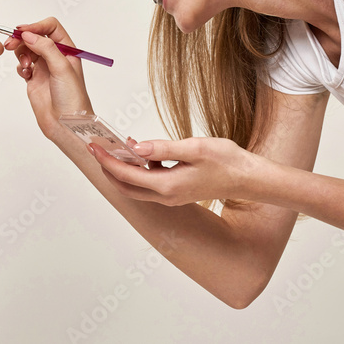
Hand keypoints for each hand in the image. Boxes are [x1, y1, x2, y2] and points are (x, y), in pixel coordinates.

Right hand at [4, 17, 92, 140]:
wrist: (65, 123)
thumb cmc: (72, 99)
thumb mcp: (62, 68)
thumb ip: (46, 48)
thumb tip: (29, 34)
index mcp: (67, 50)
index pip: (51, 28)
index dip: (36, 26)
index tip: (23, 31)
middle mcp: (56, 56)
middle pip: (35, 36)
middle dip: (22, 38)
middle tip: (10, 43)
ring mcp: (44, 67)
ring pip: (27, 49)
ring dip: (21, 53)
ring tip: (26, 66)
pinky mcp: (34, 78)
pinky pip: (22, 64)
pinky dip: (20, 66)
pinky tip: (26, 74)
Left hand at [89, 136, 257, 205]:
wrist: (249, 179)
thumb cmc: (226, 162)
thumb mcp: (194, 148)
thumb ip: (162, 148)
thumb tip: (135, 147)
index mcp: (167, 186)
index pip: (126, 175)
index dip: (107, 160)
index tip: (94, 146)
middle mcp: (166, 196)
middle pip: (125, 186)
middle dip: (108, 168)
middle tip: (97, 148)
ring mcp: (171, 197)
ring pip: (136, 186)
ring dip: (123, 169)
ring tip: (116, 147)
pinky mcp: (177, 193)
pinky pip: (150, 183)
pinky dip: (140, 169)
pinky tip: (142, 151)